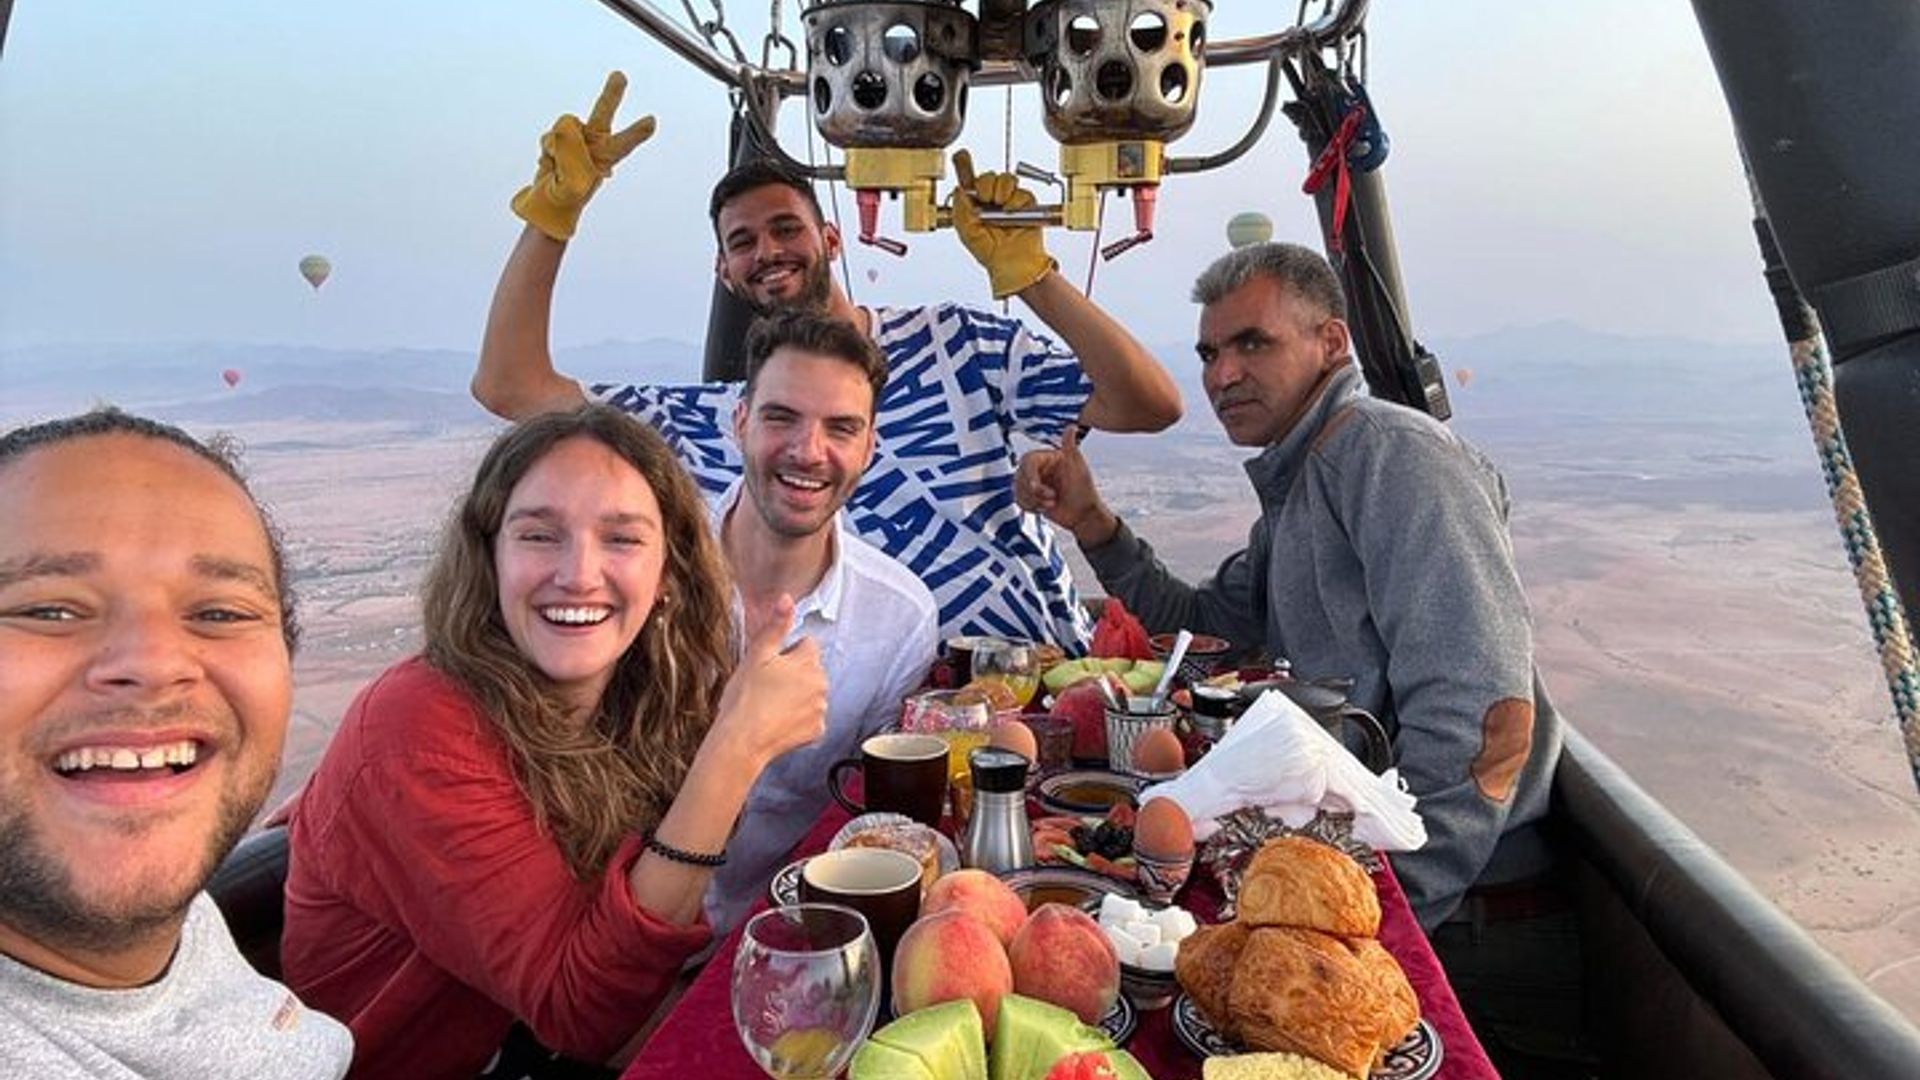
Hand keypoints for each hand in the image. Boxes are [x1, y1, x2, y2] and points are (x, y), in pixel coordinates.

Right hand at [510, 71, 655, 241]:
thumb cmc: (566, 199)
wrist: (548, 203)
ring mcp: (577, 140)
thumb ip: (569, 155)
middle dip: (612, 95)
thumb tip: (564, 130)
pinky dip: (547, 151)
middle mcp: (594, 144)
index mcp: (604, 159)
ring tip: (558, 168)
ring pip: (564, 128)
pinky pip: (549, 137)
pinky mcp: (560, 140)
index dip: (635, 133)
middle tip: (620, 76)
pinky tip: (551, 165)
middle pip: (603, 115)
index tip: (652, 122)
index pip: (622, 144)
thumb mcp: (570, 185)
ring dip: (557, 148)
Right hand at [711, 594, 827, 767]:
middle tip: (767, 686)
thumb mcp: (757, 655)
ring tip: (770, 705)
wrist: (742, 741)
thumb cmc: (745, 698)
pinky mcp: (817, 732)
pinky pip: (810, 719)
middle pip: (811, 670)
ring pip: (811, 694)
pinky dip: (797, 720)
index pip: (807, 645)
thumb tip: (787, 599)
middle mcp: (821, 685)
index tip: (771, 665)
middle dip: (794, 674)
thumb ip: (776, 625)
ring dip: (797, 697)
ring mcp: (820, 709)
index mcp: (809, 662)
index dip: (786, 653)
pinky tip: (778, 721)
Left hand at [950, 149, 1056, 298]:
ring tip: (999, 207)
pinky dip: (1015, 202)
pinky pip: (1021, 192)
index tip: (961, 154)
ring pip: (1006, 179)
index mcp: (976, 204)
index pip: (970, 180)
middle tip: (985, 200)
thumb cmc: (989, 251)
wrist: (1009, 262)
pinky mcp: (1026, 204)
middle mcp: (992, 200)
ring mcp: (1010, 200)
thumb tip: (959, 188)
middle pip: (989, 176)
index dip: (964, 165)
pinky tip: (1011, 214)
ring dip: (1001, 191)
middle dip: (986, 184)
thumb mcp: (966, 230)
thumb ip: (960, 207)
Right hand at [1016, 426, 1116, 545]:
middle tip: (1053, 497)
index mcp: (1046, 458)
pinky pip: (1019, 501)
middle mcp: (1037, 469)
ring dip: (1034, 501)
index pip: (1027, 461)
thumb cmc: (1083, 490)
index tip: (1036, 487)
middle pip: (1020, 477)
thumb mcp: (1077, 466)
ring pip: (1018, 490)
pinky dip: (1032, 507)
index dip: (1030, 475)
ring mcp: (1032, 483)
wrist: (1083, 515)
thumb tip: (1071, 427)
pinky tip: (1046, 508)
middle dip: (1035, 492)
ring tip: (1052, 502)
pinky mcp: (1029, 497)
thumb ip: (1069, 447)